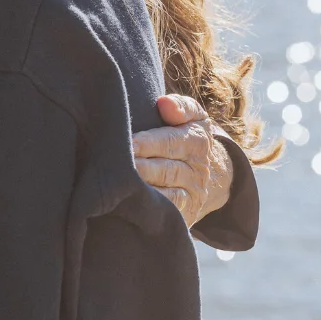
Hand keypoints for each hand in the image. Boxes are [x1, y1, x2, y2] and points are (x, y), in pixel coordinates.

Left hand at [132, 94, 233, 227]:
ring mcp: (193, 195)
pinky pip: (168, 214)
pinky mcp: (187, 215)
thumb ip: (181, 106)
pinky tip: (129, 205)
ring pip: (167, 196)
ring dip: (143, 191)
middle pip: (166, 170)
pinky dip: (150, 210)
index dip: (148, 143)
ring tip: (120, 185)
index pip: (171, 141)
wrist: (205, 172)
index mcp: (197, 141)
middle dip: (140, 168)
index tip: (128, 143)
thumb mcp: (192, 115)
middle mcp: (198, 170)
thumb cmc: (182, 135)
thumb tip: (165, 104)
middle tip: (115, 166)